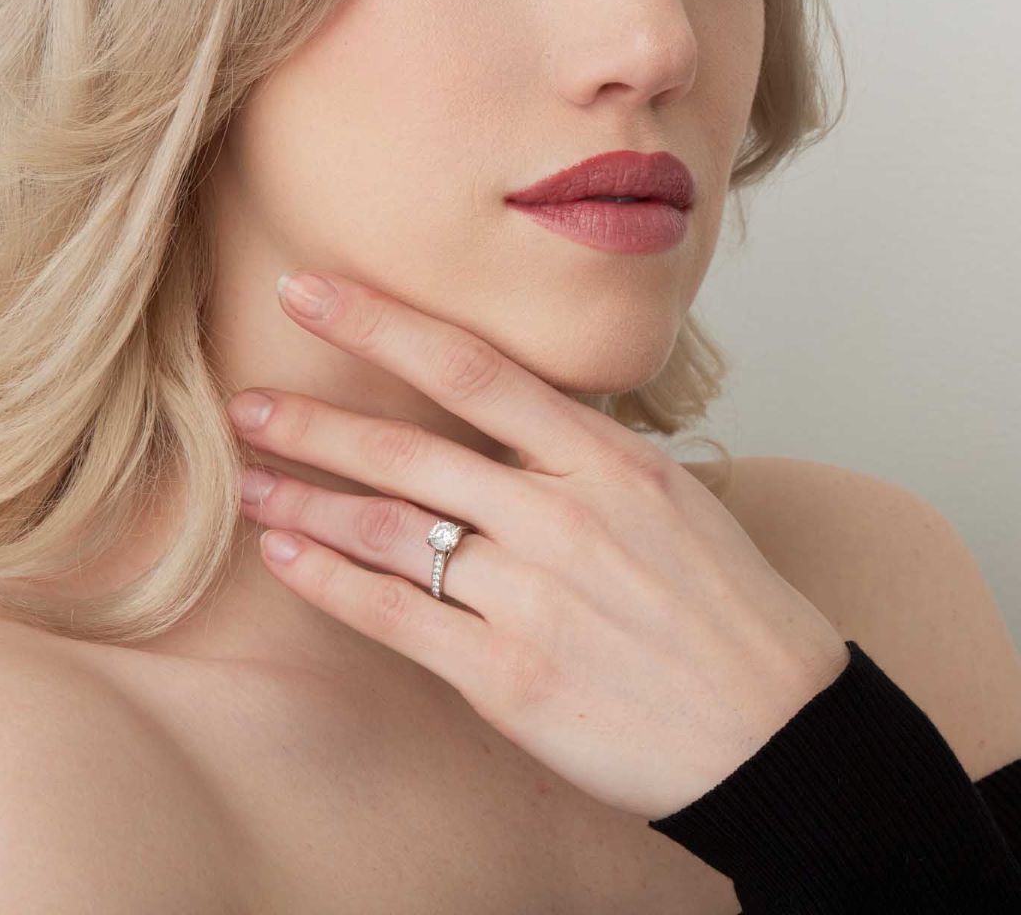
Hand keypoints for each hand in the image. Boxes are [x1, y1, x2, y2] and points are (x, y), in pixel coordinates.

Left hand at [225, 270, 850, 821]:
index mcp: (606, 460)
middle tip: (244, 403)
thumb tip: (506, 412)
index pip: (472, 367)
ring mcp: (534, 598)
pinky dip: (332, 585)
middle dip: (315, 421)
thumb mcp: (668, 495)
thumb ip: (581, 451)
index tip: (311, 290)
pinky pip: (397, 619)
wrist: (776, 730)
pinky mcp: (509, 678)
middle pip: (409, 451)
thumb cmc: (723, 604)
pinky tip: (287, 560)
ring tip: (248, 484)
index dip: (380, 323)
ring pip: (390, 532)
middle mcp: (562, 516)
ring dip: (306, 502)